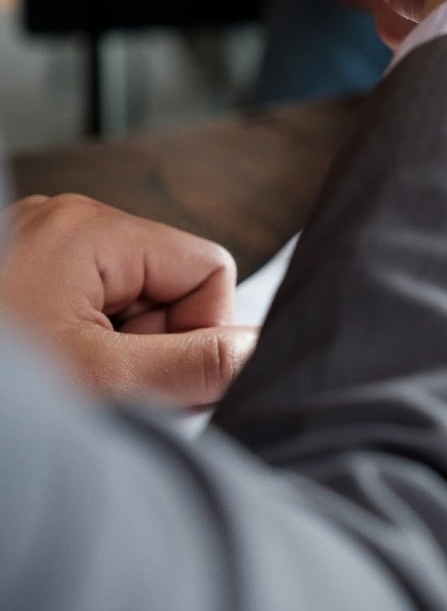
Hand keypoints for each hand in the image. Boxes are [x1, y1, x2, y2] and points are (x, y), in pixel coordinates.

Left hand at [0, 195, 256, 406]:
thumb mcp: (102, 381)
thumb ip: (193, 364)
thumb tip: (256, 349)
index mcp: (91, 226)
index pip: (209, 268)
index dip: (200, 331)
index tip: (158, 376)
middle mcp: (67, 225)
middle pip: (171, 288)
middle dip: (151, 346)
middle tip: (102, 386)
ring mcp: (42, 250)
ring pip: (133, 306)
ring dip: (117, 354)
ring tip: (69, 382)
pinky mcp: (25, 278)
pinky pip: (93, 312)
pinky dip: (87, 351)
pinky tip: (54, 375)